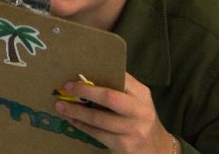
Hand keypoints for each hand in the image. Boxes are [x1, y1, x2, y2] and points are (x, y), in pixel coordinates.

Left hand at [54, 72, 176, 153]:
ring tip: (60, 106)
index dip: (98, 74)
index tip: (78, 73)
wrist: (158, 149)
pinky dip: (81, 126)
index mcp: (142, 94)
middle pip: (109, 97)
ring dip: (76, 111)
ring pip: (98, 118)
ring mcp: (133, 130)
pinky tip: (71, 120)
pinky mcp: (124, 145)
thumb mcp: (137, 101)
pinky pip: (97, 134)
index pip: (120, 78)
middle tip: (67, 87)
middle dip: (85, 91)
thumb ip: (120, 88)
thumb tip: (88, 76)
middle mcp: (140, 111)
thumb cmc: (140, 118)